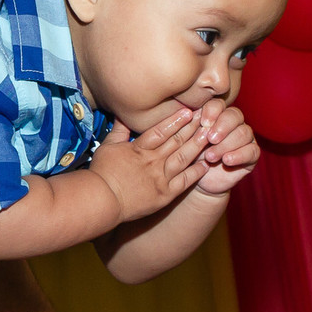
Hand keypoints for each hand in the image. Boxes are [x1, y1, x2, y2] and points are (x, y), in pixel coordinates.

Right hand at [90, 108, 208, 222]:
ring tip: (209, 135)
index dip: (176, 120)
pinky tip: (206, 163)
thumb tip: (124, 114)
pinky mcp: (165, 194)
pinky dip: (196, 172)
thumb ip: (119, 130)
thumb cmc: (102, 174)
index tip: (189, 110)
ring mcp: (161, 178)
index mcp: (140, 149)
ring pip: (183, 158)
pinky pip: (185, 181)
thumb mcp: (107, 147)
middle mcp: (153, 161)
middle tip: (207, 117)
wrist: (102, 201)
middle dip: (193, 128)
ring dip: (197, 145)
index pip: (162, 130)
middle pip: (177, 141)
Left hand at [190, 100, 260, 196]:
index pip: (219, 105)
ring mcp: (245, 138)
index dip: (213, 111)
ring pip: (244, 133)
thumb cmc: (192, 158)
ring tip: (210, 157)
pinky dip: (239, 155)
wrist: (199, 181)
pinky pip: (252, 151)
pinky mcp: (252, 154)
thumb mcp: (189, 142)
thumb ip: (192, 128)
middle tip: (210, 139)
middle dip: (222, 127)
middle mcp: (234, 123)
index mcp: (217, 115)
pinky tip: (227, 160)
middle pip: (235, 116)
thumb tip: (195, 115)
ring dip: (226, 144)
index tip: (203, 122)